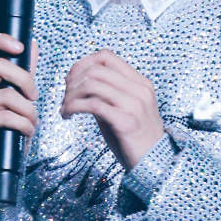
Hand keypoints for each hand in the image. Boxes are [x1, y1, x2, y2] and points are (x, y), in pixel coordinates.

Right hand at [0, 33, 39, 182]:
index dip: (1, 39)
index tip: (22, 47)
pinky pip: (5, 116)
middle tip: (34, 97)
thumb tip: (31, 44)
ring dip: (28, 111)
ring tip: (31, 123)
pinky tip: (25, 133)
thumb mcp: (17, 99)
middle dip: (26, 81)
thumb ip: (22, 74)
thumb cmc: (4, 133)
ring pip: (7, 95)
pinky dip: (23, 125)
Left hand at [60, 48, 164, 170]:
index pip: (106, 56)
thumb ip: (105, 95)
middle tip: (65, 98)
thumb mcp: (123, 110)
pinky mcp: (126, 122)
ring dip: (71, 96)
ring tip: (65, 109)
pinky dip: (74, 107)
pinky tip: (69, 116)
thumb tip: (77, 84)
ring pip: (92, 85)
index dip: (83, 64)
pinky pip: (93, 105)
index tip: (71, 80)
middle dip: (72, 81)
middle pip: (96, 69)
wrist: (155, 163)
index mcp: (140, 83)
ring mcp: (134, 105)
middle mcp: (139, 89)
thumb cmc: (135, 138)